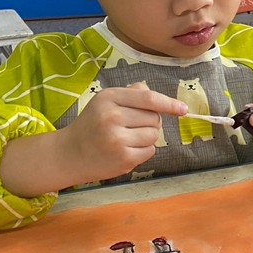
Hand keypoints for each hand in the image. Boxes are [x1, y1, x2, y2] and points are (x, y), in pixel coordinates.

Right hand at [0, 82, 186, 195]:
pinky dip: (143, 151)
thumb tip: (159, 99)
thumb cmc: (92, 124)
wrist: (69, 154)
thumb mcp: (105, 101)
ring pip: (154, 135)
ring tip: (126, 138)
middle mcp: (112, 117)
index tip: (183, 109)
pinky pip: (150, 151)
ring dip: (146, 137)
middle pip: (154, 118)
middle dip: (149, 122)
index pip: (149, 98)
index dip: (169, 103)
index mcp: (109, 98)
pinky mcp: (123, 159)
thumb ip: (132, 94)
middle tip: (129, 126)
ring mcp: (117, 140)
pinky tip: (125, 150)